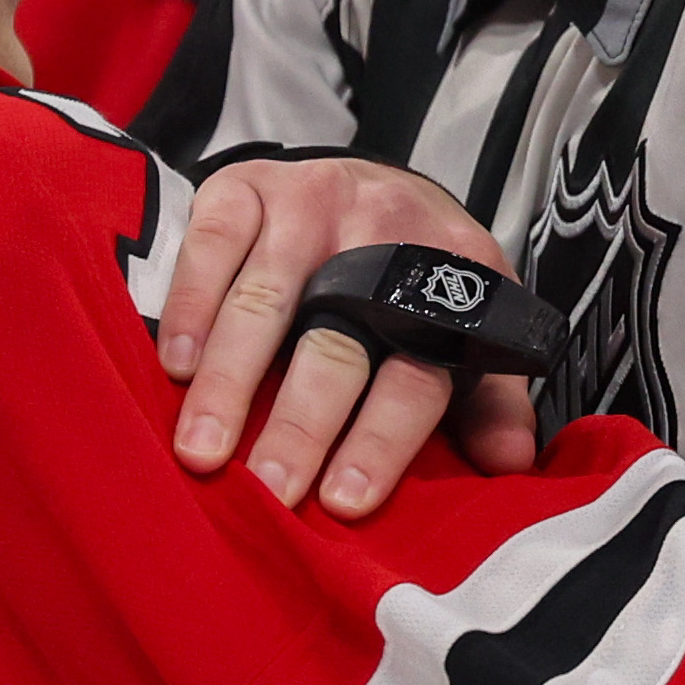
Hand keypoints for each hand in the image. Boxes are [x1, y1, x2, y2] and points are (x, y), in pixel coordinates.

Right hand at [157, 157, 546, 515]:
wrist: (376, 182)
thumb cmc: (418, 280)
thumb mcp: (472, 327)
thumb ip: (489, 398)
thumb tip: (509, 464)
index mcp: (446, 288)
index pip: (416, 377)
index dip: (381, 441)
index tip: (344, 502)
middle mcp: (382, 241)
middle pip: (336, 347)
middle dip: (302, 425)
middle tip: (270, 491)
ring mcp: (312, 206)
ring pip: (265, 303)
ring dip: (230, 381)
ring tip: (203, 451)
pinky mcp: (248, 185)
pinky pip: (212, 247)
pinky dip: (190, 308)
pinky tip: (176, 366)